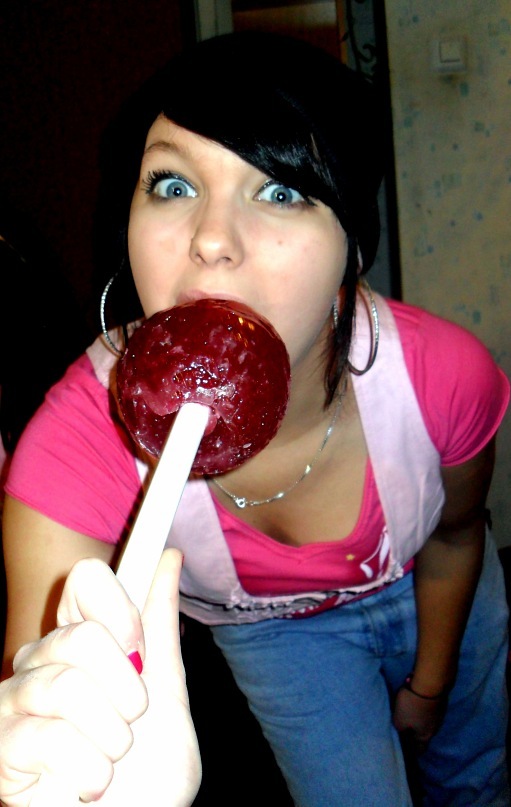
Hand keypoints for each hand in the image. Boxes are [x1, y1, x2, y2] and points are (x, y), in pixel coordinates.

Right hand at [0, 549, 200, 805]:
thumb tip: (169, 556)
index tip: (136, 645)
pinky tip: (87, 786)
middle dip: (126, 690)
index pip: (87, 581)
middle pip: (81, 634)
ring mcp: (14, 702)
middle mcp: (42, 662)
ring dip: (111, 737)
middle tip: (129, 721)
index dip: (118, 608)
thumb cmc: (148, 775)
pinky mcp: (0, 747)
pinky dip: (88, 771)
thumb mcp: (167, 695)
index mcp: (85, 642)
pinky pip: (49, 738)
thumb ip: (160, 629)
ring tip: (109, 759)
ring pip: (67, 686)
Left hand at [393, 683, 448, 753]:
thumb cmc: (412, 705)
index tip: (403, 747)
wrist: (430, 683)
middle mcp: (435, 728)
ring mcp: (439, 714)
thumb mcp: (399, 721)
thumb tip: (401, 731)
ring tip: (404, 707)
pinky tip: (412, 696)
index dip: (411, 750)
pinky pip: (427, 707)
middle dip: (412, 730)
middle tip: (401, 724)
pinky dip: (420, 704)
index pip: (419, 750)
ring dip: (416, 715)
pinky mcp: (439, 702)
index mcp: (425, 737)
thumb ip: (399, 729)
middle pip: (422, 733)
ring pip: (425, 719)